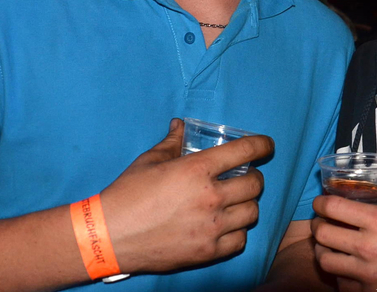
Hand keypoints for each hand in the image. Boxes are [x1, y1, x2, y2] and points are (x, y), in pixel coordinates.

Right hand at [100, 118, 273, 273]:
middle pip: (255, 184)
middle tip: (245, 177)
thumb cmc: (128, 194)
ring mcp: (211, 227)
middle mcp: (210, 197)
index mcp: (197, 169)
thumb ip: (172, 142)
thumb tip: (179, 125)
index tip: (267, 146)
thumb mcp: (150, 160)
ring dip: (247, 204)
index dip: (262, 145)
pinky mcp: (208, 252)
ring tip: (236, 202)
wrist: (110, 236)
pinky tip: (227, 225)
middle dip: (254, 177)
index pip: (245, 151)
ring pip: (252, 212)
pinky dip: (238, 231)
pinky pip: (240, 240)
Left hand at [312, 195, 376, 291]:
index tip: (321, 201)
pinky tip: (347, 268)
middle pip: (322, 233)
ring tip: (329, 245)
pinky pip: (341, 282)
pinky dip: (339, 274)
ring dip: (323, 250)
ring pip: (325, 261)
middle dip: (318, 224)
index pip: (333, 207)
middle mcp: (368, 247)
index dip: (321, 202)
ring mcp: (366, 273)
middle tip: (322, 222)